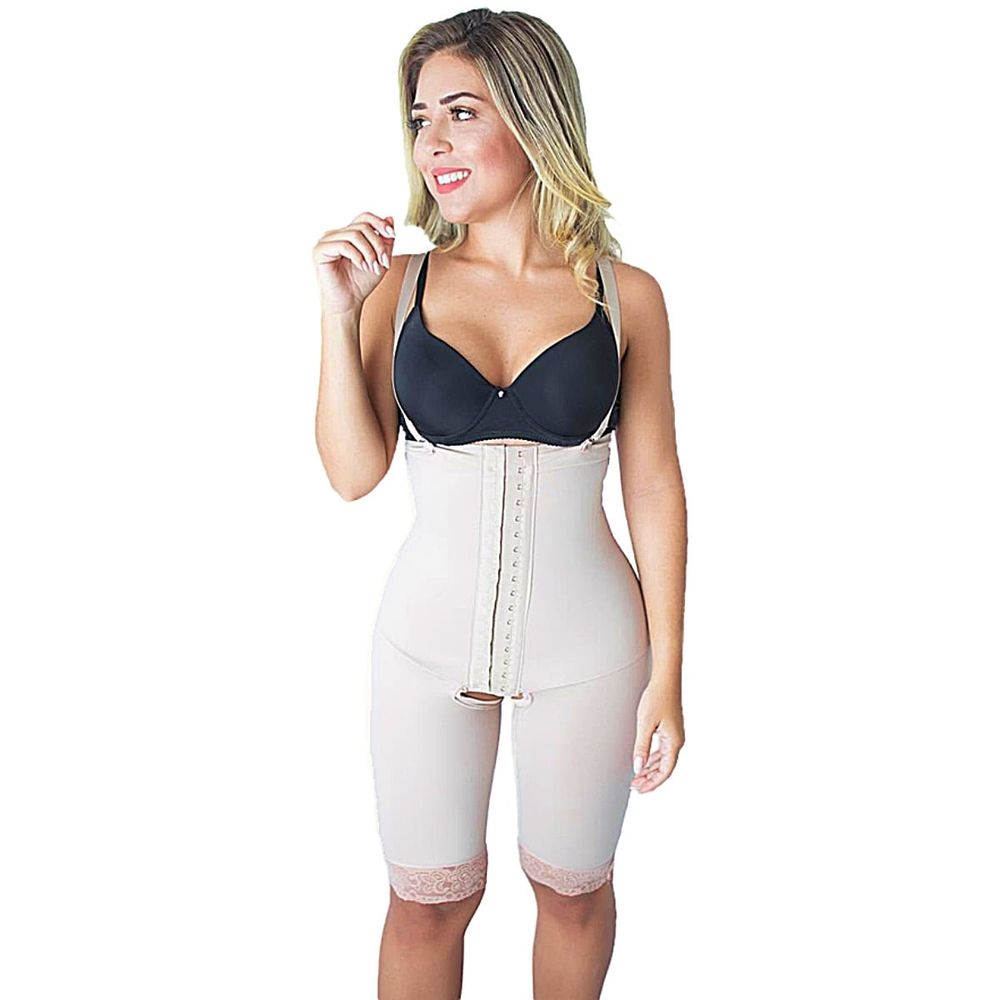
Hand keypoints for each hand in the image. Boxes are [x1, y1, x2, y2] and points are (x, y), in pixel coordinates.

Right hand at [312, 211, 394, 314]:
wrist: (348, 303)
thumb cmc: (360, 285)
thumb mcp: (380, 259)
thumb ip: (386, 240)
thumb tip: (389, 219)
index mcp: (349, 235)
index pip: (364, 217)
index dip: (379, 223)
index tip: (391, 235)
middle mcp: (337, 235)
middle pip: (362, 226)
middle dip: (378, 244)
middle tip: (382, 262)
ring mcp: (327, 241)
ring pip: (355, 234)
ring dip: (369, 252)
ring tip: (372, 267)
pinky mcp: (320, 250)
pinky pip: (344, 245)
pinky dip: (357, 256)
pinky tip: (361, 266)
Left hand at [630, 676, 683, 792]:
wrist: (666, 680)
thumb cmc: (656, 698)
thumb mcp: (645, 724)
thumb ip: (641, 747)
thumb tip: (638, 768)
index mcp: (674, 742)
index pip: (665, 771)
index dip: (653, 783)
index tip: (640, 790)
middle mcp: (677, 741)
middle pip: (664, 768)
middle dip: (650, 779)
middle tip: (634, 786)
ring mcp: (674, 735)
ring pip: (663, 760)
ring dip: (650, 769)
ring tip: (636, 777)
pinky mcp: (670, 729)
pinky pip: (662, 750)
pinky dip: (652, 759)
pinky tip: (643, 761)